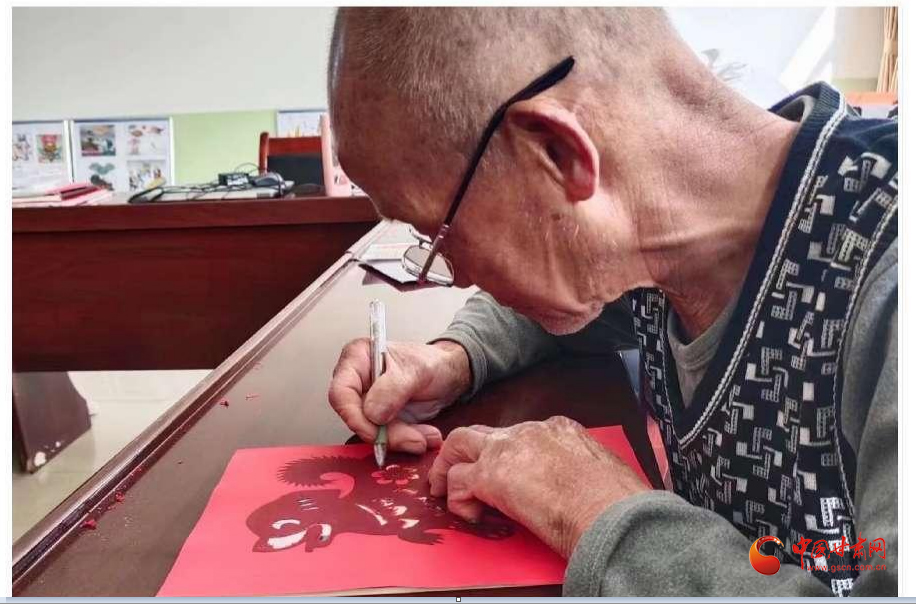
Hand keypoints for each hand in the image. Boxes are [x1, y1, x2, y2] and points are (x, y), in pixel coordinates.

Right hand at [328, 338, 471, 453]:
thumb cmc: (432, 362)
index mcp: (358, 359)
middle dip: (385, 434)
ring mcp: (368, 404)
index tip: (375, 431)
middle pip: (357, 417)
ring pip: (372, 433)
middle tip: (414, 438)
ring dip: (400, 440)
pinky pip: (387, 438)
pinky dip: (406, 441)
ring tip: (427, 437)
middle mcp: (357, 382)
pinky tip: (425, 437)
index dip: (354, 416)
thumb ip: (393, 388)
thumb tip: (372, 413)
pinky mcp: (381, 421)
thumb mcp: (417, 370)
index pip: (341, 392)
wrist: (448, 374)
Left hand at [429, 416, 649, 557]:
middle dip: (467, 451)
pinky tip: (468, 514)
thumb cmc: (618, 502)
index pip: (521, 435)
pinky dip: (456, 497)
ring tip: (444, 489)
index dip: (508, 455)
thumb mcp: (601, 472)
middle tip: (459, 471)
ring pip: (460, 444)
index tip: (508, 474)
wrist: (612, 513)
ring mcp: (508, 450)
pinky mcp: (491, 476)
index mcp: (561, 430)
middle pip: (485, 433)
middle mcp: (531, 432)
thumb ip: (578, 473)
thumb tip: (576, 490)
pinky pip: (458, 481)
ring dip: (449, 467)